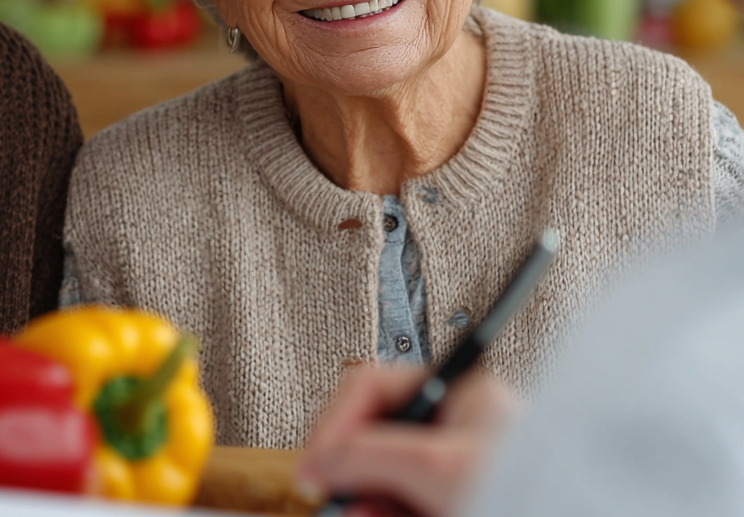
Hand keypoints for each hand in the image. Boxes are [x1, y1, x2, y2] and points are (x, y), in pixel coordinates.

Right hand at [294, 365, 517, 516]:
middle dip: (348, 475)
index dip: (333, 427)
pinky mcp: (450, 506)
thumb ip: (369, 456)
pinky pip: (400, 507)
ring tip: (358, 514)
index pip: (369, 390)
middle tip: (330, 501)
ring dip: (366, 504)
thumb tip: (321, 463)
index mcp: (456, 395)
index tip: (313, 467)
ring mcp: (452, 477)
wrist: (582, 510)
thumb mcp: (439, 467)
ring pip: (382, 485)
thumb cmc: (539, 494)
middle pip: (370, 442)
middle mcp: (452, 432)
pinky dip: (385, 513)